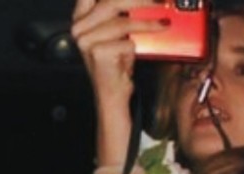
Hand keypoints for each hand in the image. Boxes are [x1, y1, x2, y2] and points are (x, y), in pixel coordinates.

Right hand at [71, 0, 168, 117]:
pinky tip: (141, 50)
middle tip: (160, 0)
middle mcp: (79, 28)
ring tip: (164, 22)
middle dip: (139, 0)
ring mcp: (86, 41)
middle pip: (111, 2)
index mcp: (80, 18)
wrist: (111, 95)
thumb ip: (119, 13)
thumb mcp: (116, 34)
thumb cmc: (116, 65)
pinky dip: (137, 46)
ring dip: (147, 23)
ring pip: (123, 23)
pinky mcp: (98, 53)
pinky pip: (126, 42)